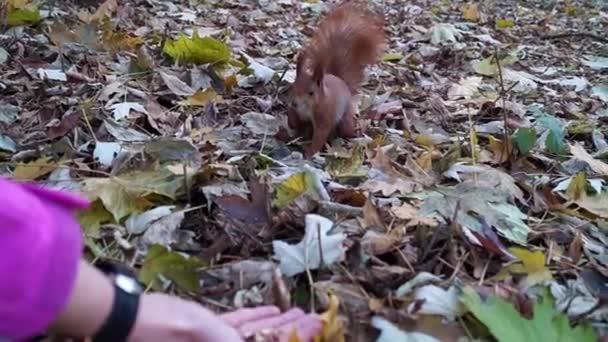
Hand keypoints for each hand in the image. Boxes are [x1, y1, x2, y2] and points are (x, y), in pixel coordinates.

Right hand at [128, 294, 321, 341]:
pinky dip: (254, 319)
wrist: (133, 322)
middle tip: (314, 318)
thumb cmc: (172, 333)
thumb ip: (239, 337)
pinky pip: (235, 327)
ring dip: (276, 324)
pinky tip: (270, 310)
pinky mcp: (203, 332)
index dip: (297, 337)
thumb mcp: (212, 337)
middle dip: (292, 332)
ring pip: (254, 335)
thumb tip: (276, 335)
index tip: (316, 323)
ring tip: (298, 313)